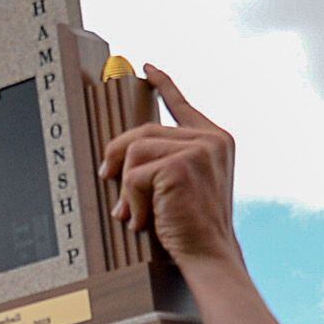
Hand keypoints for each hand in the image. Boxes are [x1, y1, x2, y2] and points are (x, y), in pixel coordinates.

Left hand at [100, 69, 240, 269]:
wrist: (210, 255)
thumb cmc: (194, 229)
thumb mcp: (185, 187)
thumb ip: (166, 162)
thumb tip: (117, 159)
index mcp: (217, 141)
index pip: (182, 105)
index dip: (163, 84)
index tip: (147, 68)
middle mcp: (211, 140)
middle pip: (145, 132)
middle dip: (119, 158)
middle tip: (107, 180)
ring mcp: (199, 150)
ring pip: (136, 152)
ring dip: (127, 188)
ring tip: (135, 214)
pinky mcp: (181, 165)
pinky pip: (135, 175)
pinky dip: (131, 201)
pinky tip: (142, 220)